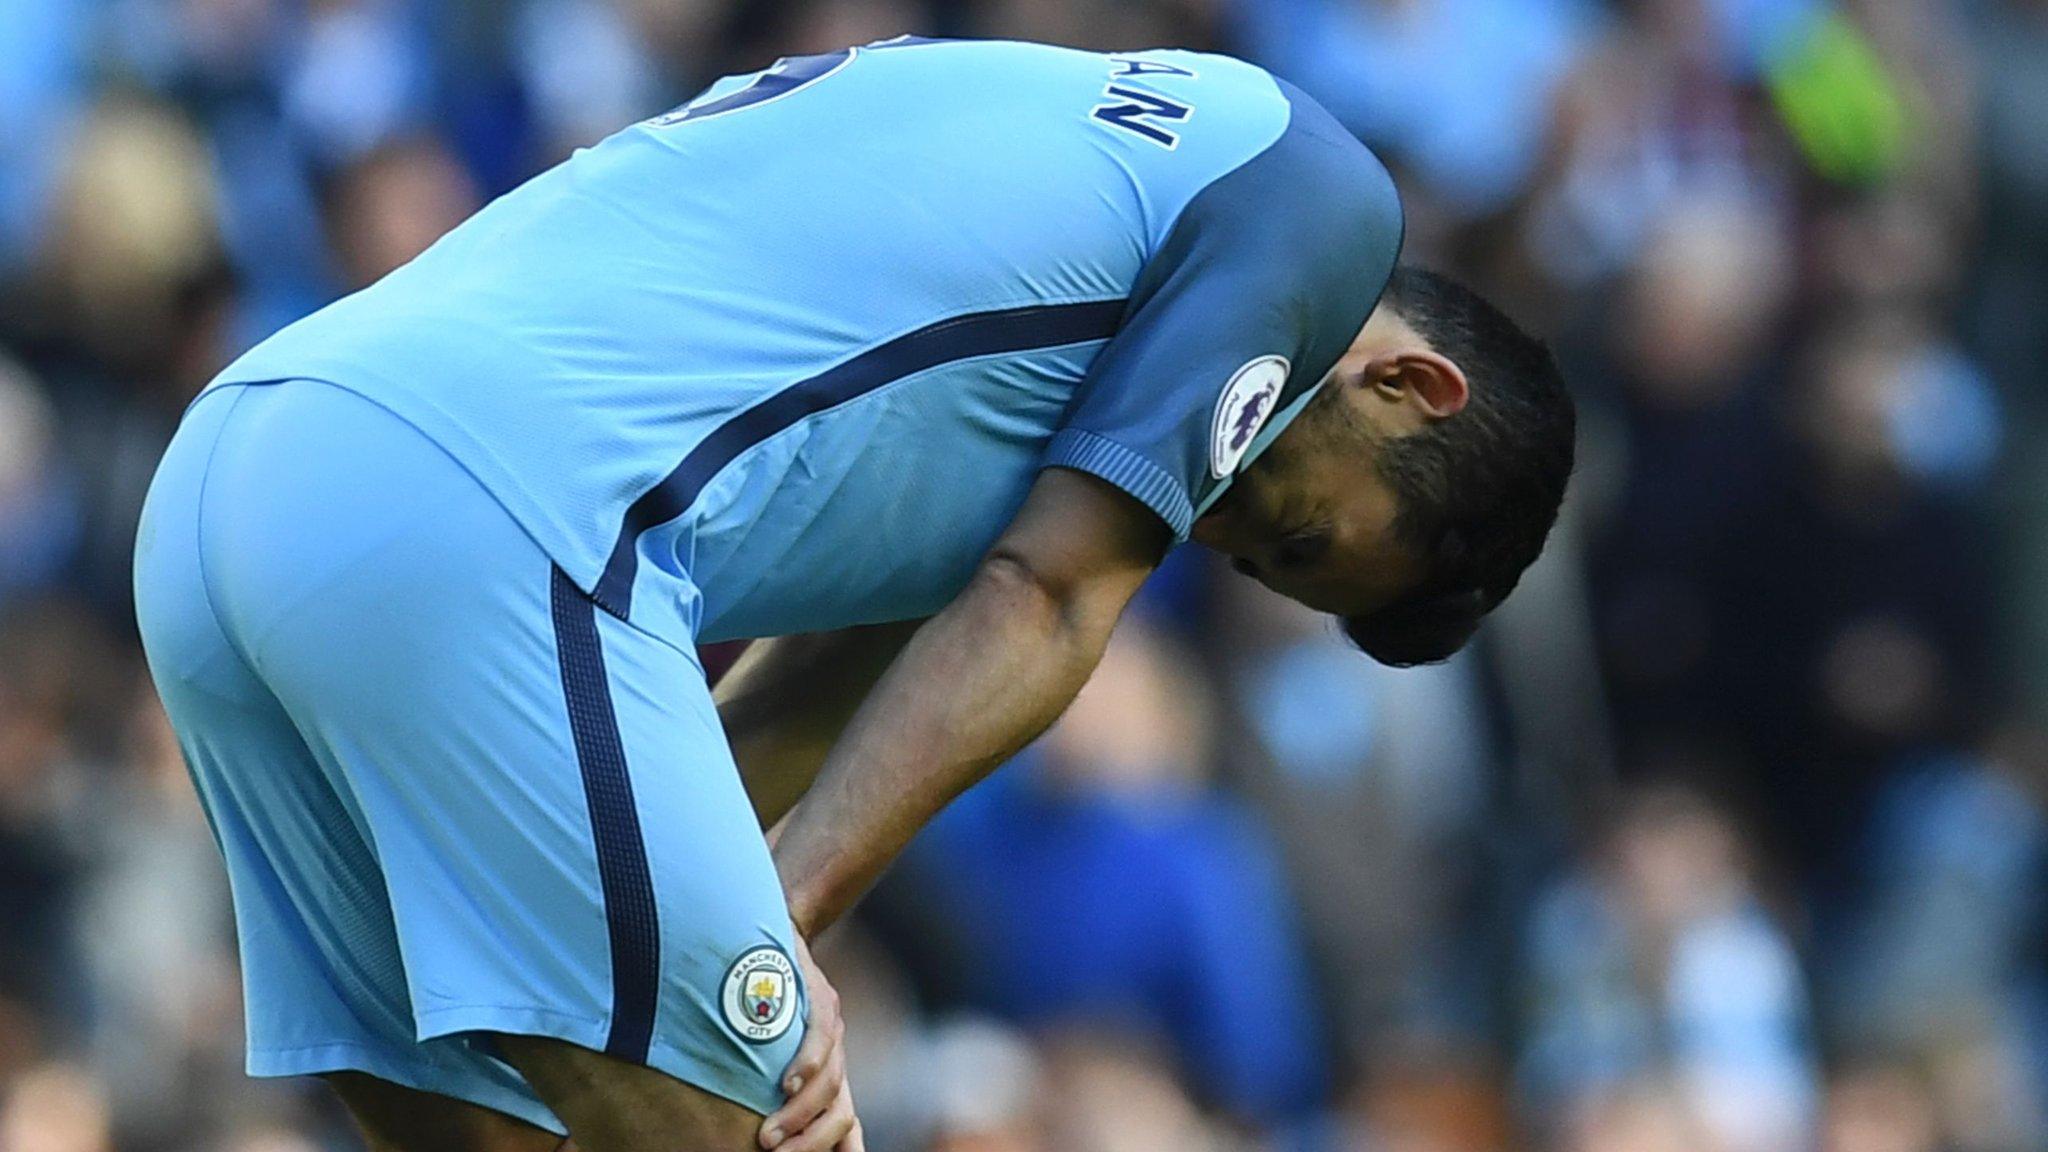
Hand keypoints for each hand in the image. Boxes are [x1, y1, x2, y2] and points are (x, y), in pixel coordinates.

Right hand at [759, 933, 862, 1150]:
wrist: (772, 934)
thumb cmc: (762, 1003)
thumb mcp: (769, 1052)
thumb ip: (776, 1087)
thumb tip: (757, 1133)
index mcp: (828, 1076)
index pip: (846, 1125)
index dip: (840, 1149)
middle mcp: (836, 1058)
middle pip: (841, 1114)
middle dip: (810, 1144)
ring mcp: (832, 1029)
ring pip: (830, 1084)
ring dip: (799, 1115)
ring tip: (768, 1137)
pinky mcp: (821, 998)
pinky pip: (823, 1037)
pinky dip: (808, 1063)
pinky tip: (788, 1083)